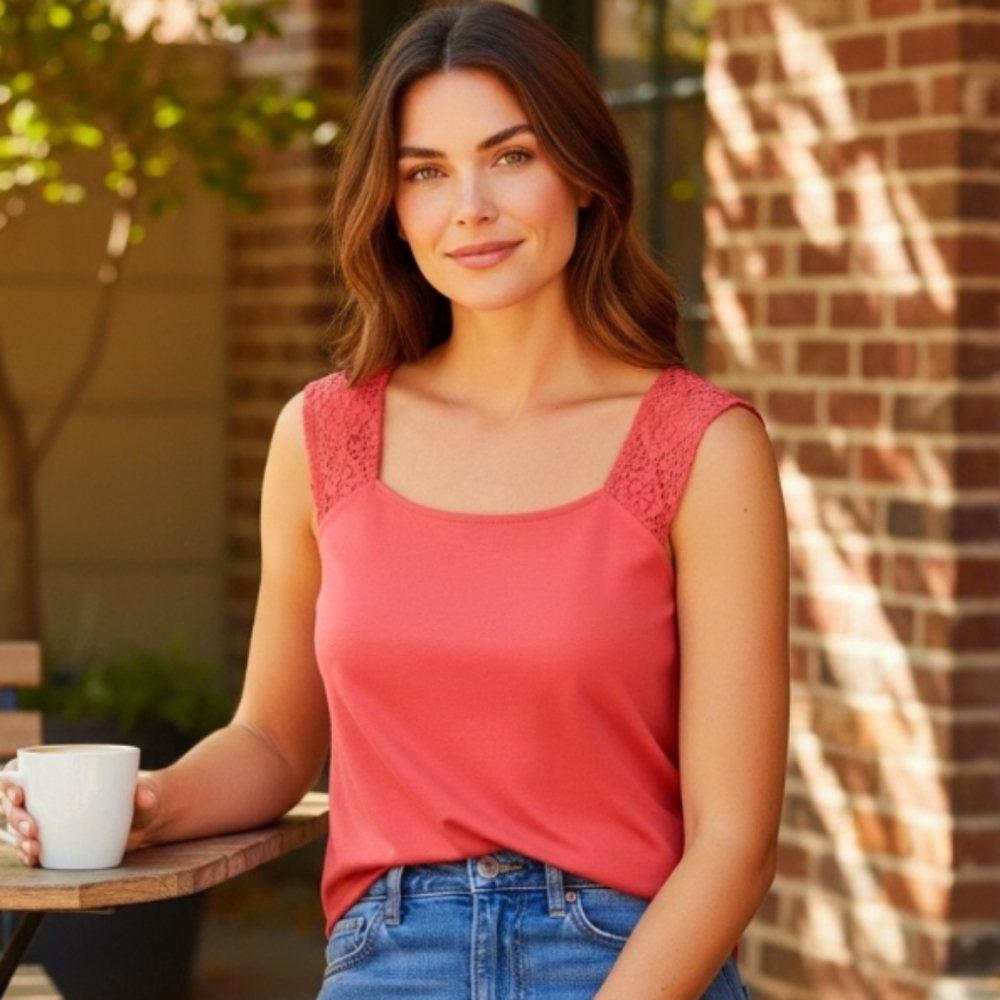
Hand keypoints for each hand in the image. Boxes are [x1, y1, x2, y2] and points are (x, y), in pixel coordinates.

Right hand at [1, 768, 162, 864]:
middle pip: (15, 804)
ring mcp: (48, 821)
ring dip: (20, 840)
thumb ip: (146, 791)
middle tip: (33, 829)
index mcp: (60, 773)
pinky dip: (28, 855)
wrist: (146, 821)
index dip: (11, 782)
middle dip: (17, 817)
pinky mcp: (54, 843)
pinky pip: (31, 849)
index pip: (20, 772)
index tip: (19, 793)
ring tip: (35, 849)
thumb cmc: (139, 796)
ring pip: (18, 829)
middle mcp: (47, 796)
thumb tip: (146, 798)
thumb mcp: (144, 791)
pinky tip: (34, 858)